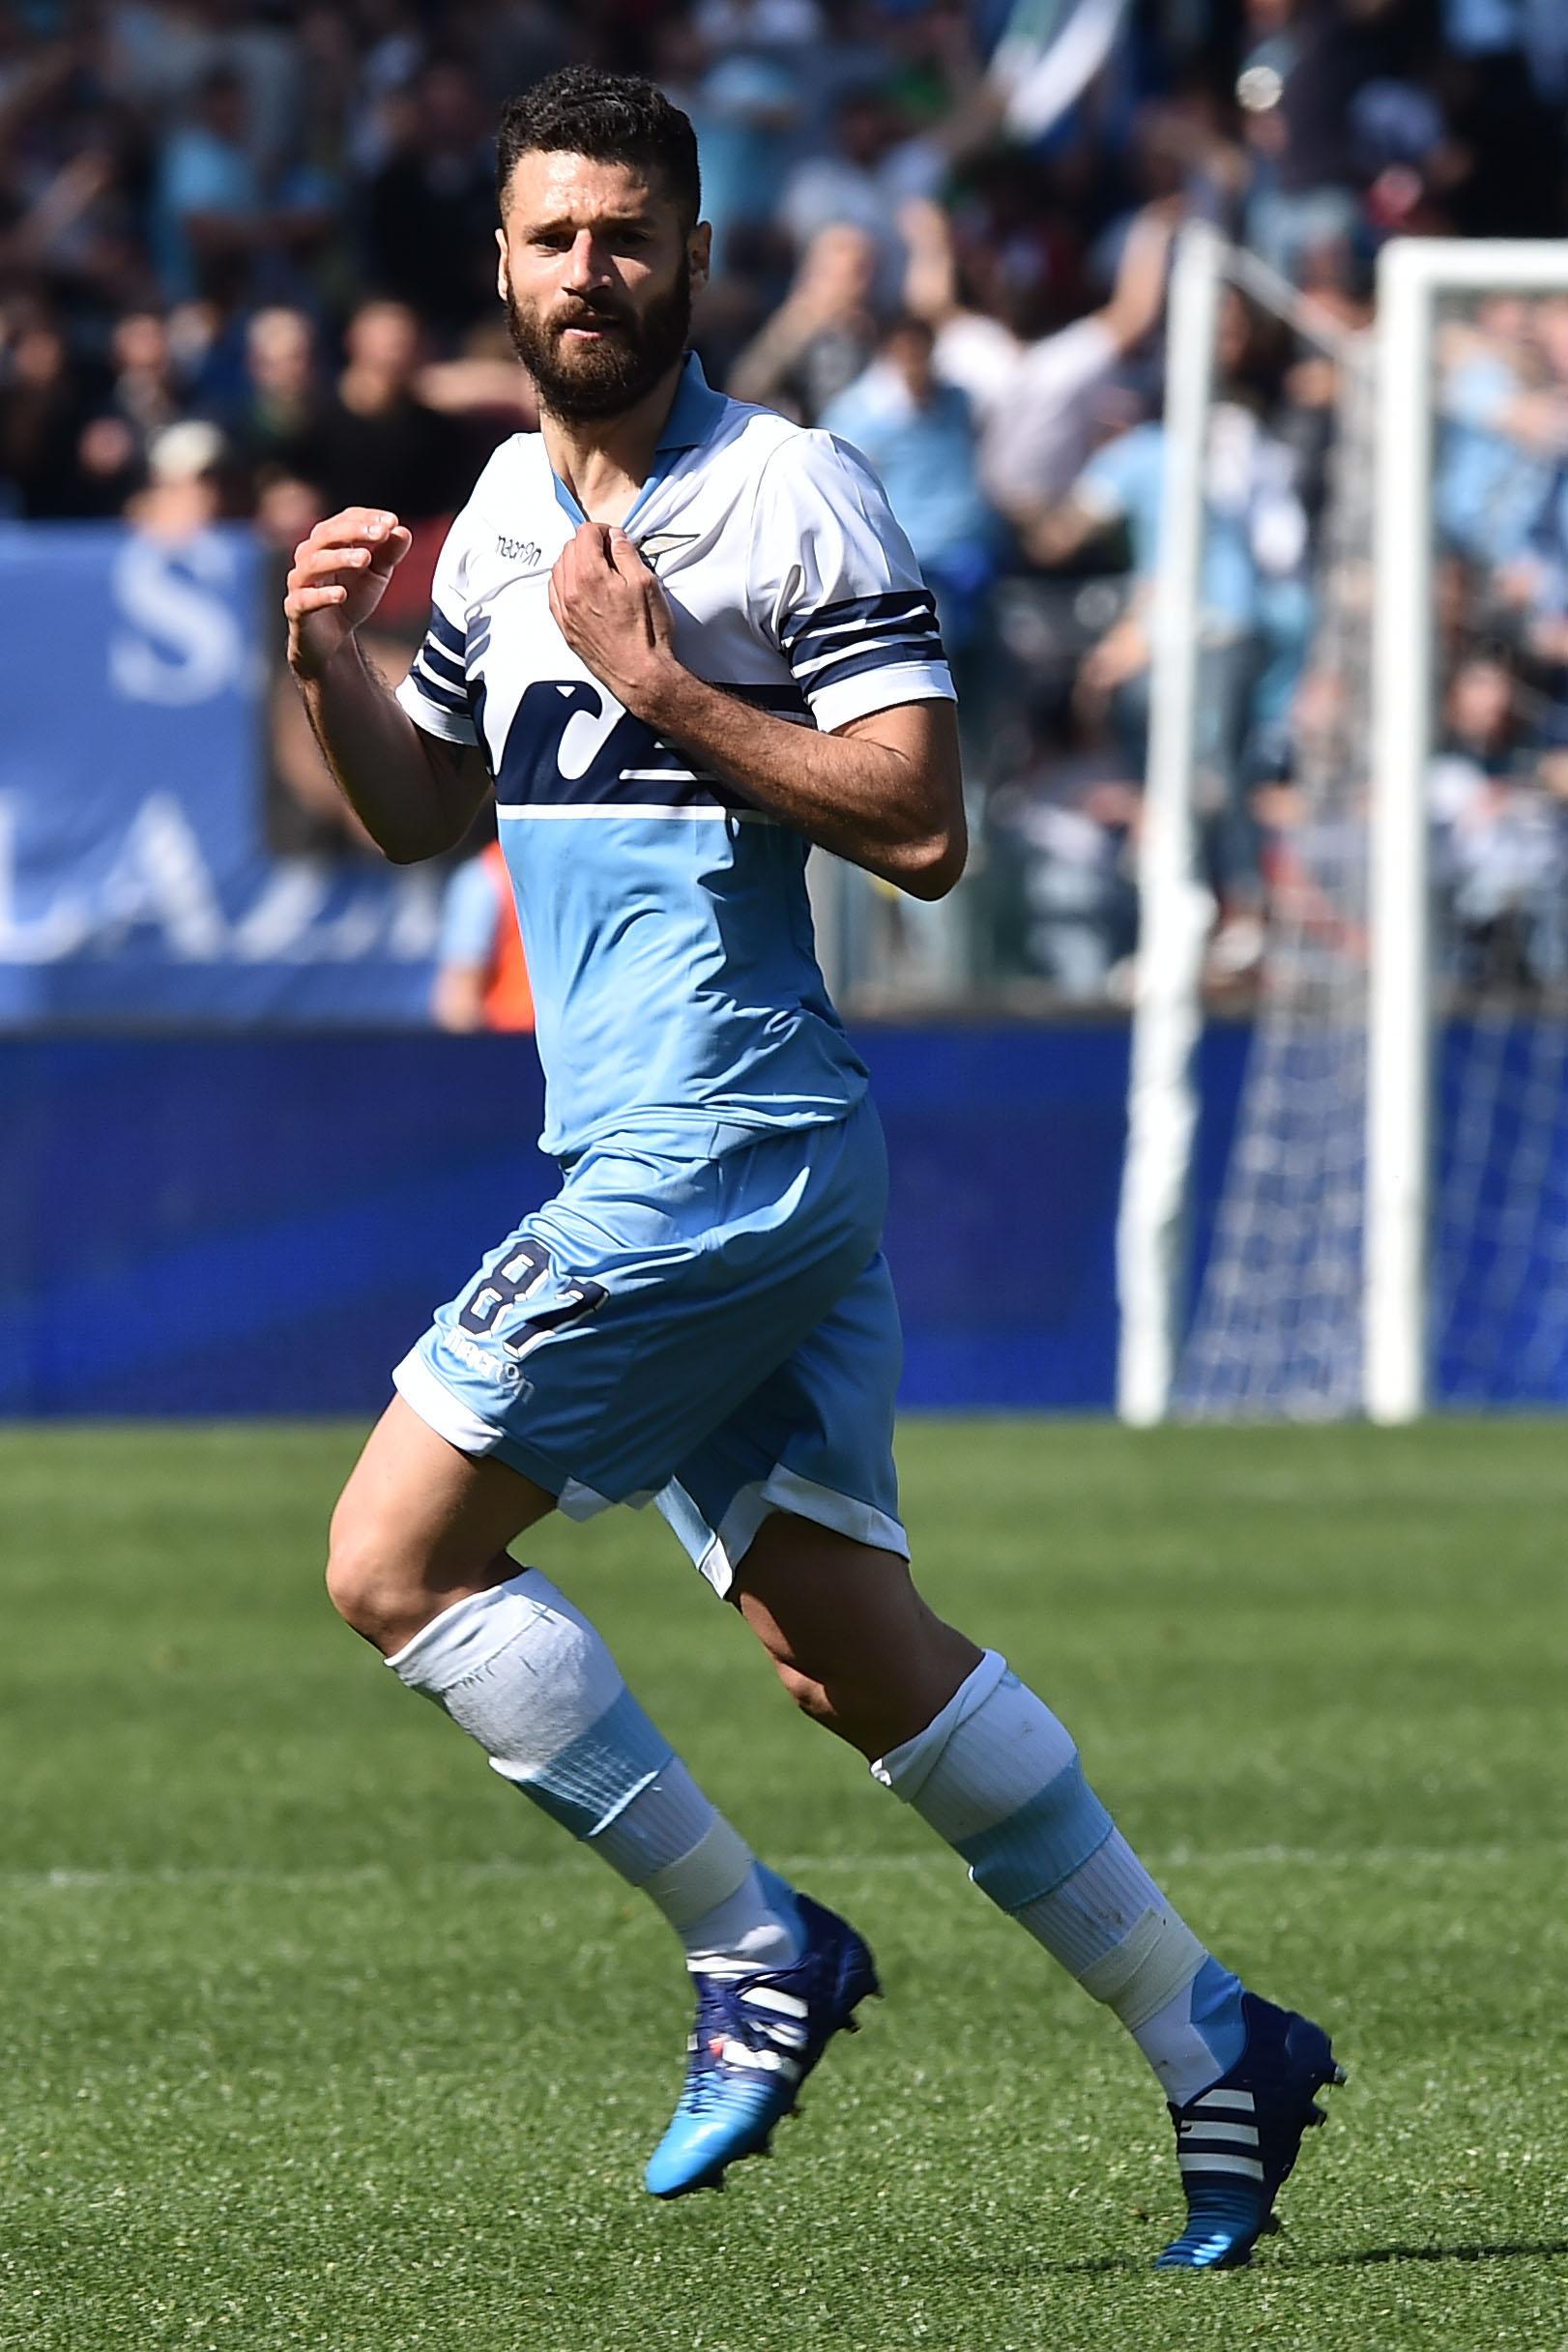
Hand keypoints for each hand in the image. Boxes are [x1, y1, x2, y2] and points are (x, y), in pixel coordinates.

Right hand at [285, 506, 412, 680]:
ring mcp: (300, 581)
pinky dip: (323, 595)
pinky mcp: (296, 607)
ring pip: (315, 563)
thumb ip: (388, 554)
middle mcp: (310, 555)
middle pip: (326, 535)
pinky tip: (341, 595)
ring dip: (341, 558)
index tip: (392, 522)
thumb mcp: (375, 575)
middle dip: (354, 531)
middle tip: (381, 534)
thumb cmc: (351, 598)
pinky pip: (305, 598)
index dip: (367, 518)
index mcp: (328, 542)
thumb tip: (403, 531)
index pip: (344, 520)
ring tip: (365, 559)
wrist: (331, 639)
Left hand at [548, 522, 677, 714]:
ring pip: (558, 569)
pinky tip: (582, 588)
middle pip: (569, 548)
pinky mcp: (565, 627)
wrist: (640, 673)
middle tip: (609, 553)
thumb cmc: (647, 633)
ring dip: (575, 562)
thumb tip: (615, 537)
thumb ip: (626, 554)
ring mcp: (565, 610)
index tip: (614, 539)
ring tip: (597, 571)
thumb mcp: (646, 583)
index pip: (585, 533)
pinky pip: (554, 594)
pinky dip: (566, 583)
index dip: (603, 530)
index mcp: (590, 574)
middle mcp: (571, 590)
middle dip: (588, 544)